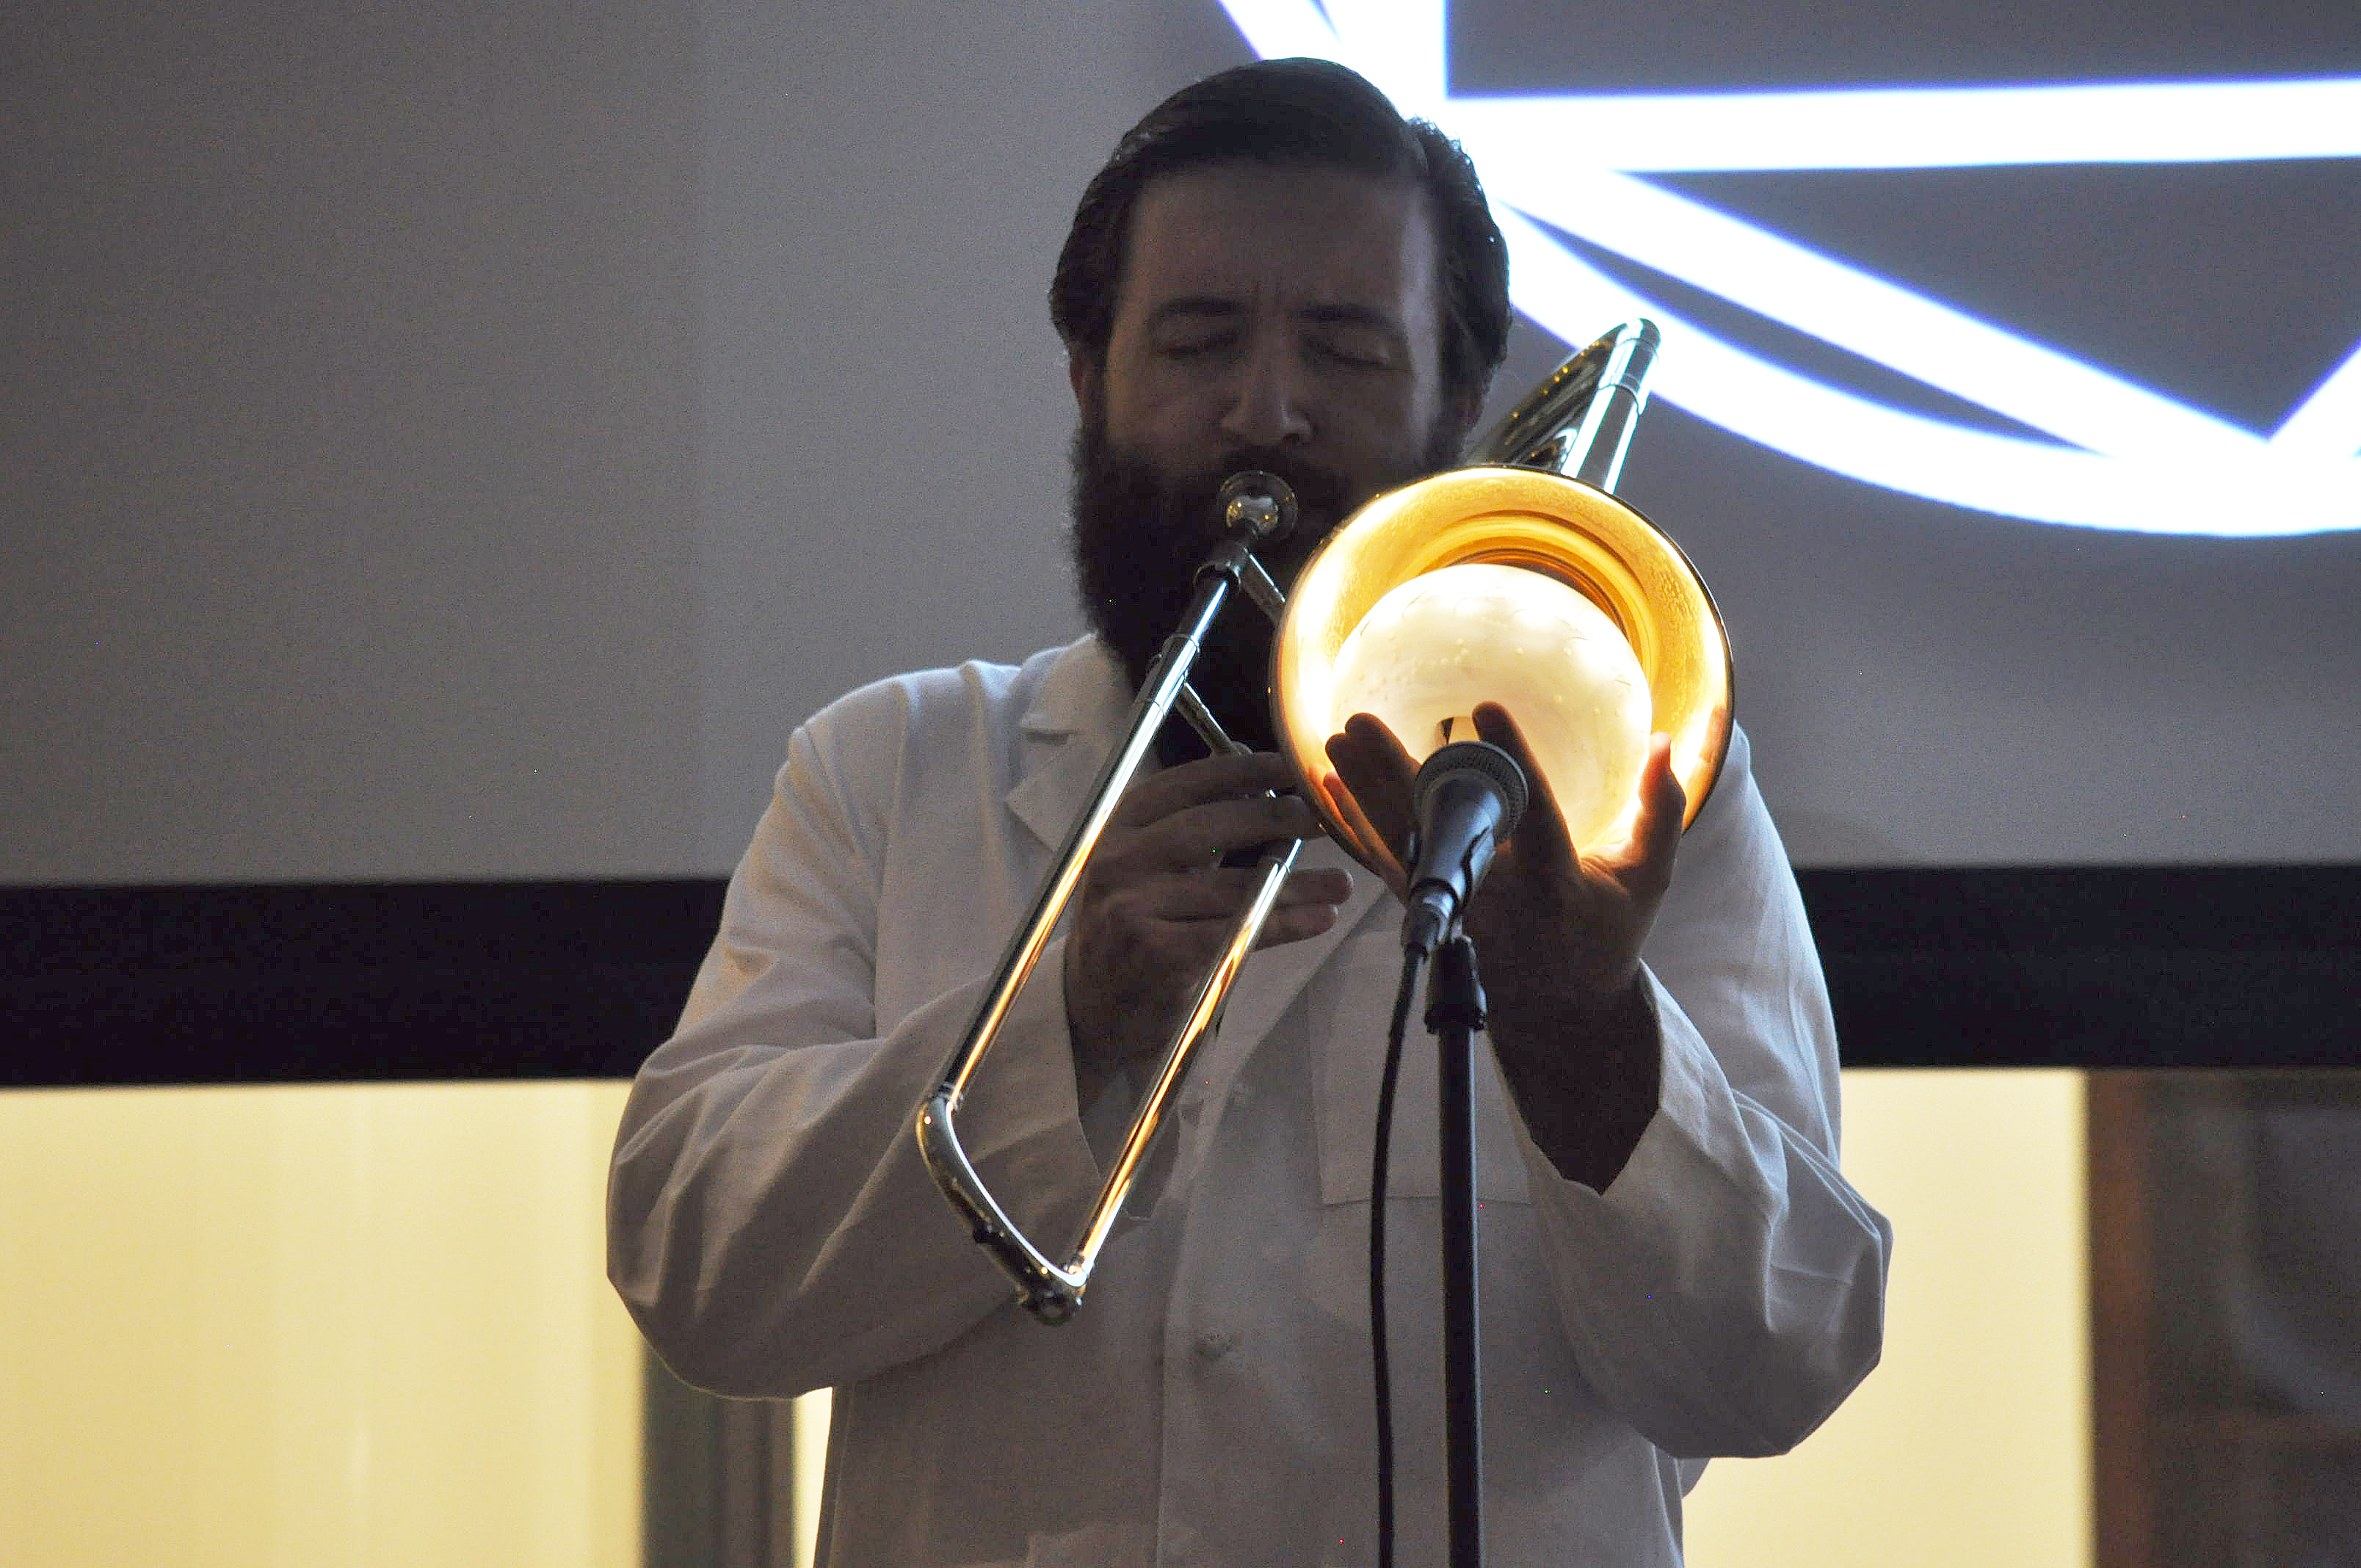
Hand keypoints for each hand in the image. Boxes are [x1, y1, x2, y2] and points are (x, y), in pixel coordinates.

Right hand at [1064, 751, 1352, 1089]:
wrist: (1092, 1017)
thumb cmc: (1129, 939)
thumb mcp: (1140, 873)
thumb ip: (1185, 826)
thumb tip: (1245, 761)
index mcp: (1115, 835)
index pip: (1178, 787)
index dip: (1236, 771)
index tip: (1285, 765)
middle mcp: (1118, 865)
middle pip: (1208, 827)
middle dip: (1273, 817)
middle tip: (1321, 816)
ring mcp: (1134, 909)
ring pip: (1233, 887)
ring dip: (1297, 883)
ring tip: (1341, 882)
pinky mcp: (1159, 954)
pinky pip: (1238, 930)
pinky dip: (1287, 923)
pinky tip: (1321, 918)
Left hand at [1323, 703, 1684, 1186]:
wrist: (1562, 1011)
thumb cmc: (1608, 931)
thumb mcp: (1648, 878)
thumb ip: (1660, 810)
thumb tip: (1665, 740)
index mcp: (1556, 880)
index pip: (1534, 812)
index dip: (1512, 760)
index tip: (1486, 708)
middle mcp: (1498, 894)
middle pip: (1441, 826)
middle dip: (1397, 772)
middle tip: (1361, 721)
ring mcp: (1457, 906)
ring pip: (1404, 842)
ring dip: (1365, 790)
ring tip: (1336, 739)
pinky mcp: (1431, 914)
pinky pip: (1387, 863)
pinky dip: (1357, 823)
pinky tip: (1333, 783)